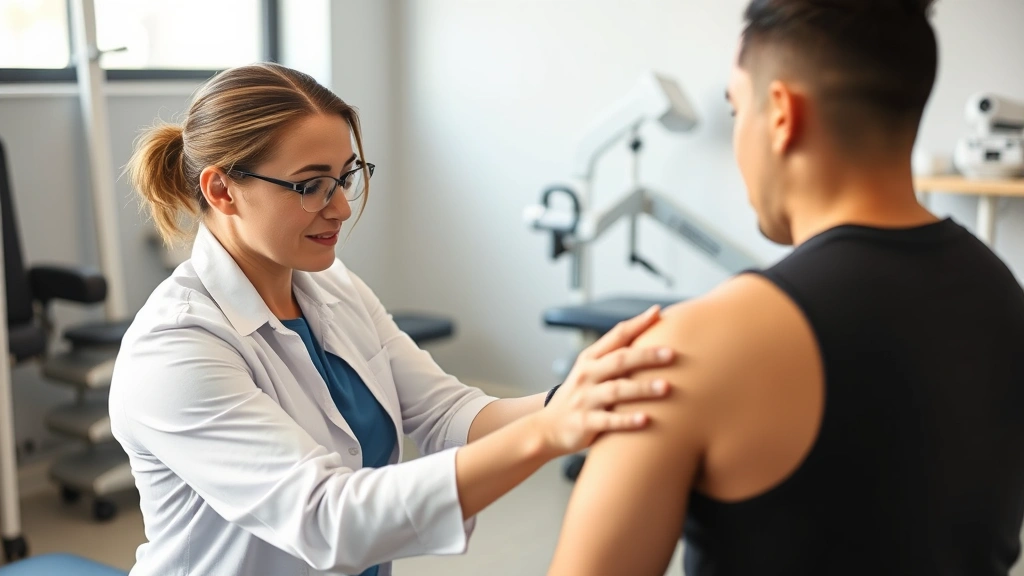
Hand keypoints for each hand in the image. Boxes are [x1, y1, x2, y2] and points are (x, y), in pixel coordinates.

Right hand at [534, 305, 674, 457]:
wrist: (548, 427)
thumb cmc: (580, 395)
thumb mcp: (591, 370)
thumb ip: (616, 356)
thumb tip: (650, 334)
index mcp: (591, 358)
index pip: (616, 336)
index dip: (637, 323)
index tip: (658, 312)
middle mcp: (588, 375)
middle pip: (619, 360)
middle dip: (646, 356)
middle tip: (671, 353)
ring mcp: (585, 399)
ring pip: (616, 390)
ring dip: (641, 388)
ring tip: (666, 387)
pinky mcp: (584, 423)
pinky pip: (608, 421)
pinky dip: (626, 420)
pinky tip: (645, 419)